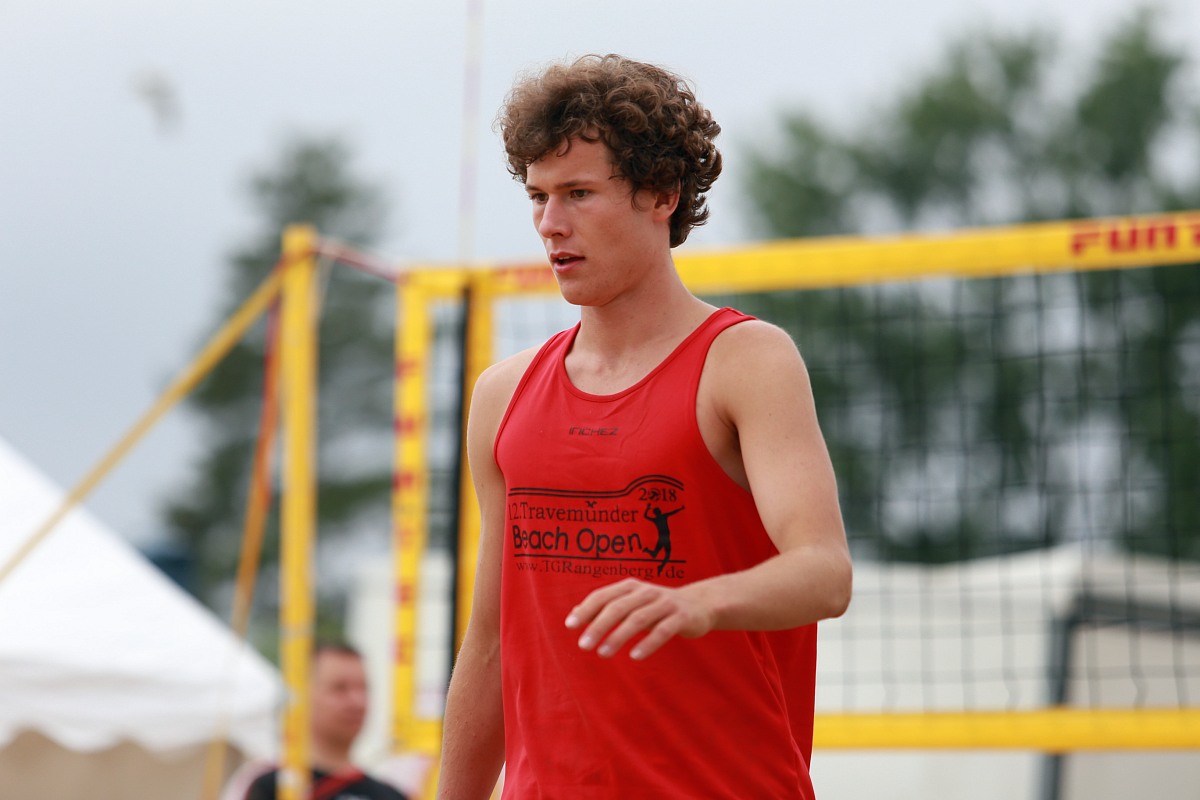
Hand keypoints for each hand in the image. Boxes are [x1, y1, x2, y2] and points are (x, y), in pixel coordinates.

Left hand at [564, 578, 714, 659]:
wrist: (699, 605)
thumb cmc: (657, 607)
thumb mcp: (631, 603)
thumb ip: (605, 606)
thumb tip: (574, 612)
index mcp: (631, 587)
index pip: (603, 595)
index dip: (586, 609)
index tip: (570, 625)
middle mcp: (646, 592)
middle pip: (618, 607)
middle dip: (598, 625)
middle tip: (583, 645)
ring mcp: (665, 603)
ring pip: (638, 618)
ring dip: (618, 636)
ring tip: (603, 653)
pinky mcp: (681, 617)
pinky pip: (663, 630)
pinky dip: (648, 643)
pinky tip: (635, 656)